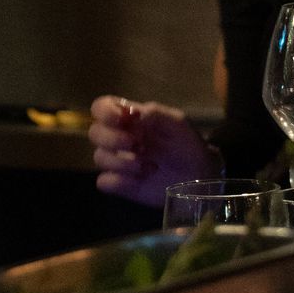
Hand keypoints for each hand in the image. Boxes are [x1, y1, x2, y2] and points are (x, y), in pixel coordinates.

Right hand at [88, 96, 214, 205]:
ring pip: (99, 158)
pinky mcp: (121, 184)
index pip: (100, 108)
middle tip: (138, 145)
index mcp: (129, 119)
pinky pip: (104, 182)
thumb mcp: (177, 123)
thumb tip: (130, 112)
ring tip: (149, 166)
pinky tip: (140, 180)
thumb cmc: (187, 144)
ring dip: (121, 162)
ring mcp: (118, 162)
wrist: (199, 175)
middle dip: (112, 138)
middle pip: (94, 133)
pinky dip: (119, 181)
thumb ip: (154, 114)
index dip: (104, 111)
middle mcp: (118, 138)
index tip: (120, 119)